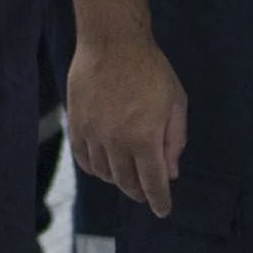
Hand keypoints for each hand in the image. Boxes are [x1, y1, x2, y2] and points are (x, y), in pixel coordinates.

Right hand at [67, 34, 188, 216]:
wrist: (112, 42)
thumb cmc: (150, 70)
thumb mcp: (176, 102)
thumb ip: (175, 140)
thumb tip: (171, 172)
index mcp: (145, 138)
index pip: (152, 183)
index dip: (159, 201)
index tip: (163, 210)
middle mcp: (117, 142)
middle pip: (127, 183)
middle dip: (139, 192)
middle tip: (146, 192)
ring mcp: (94, 135)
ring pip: (105, 174)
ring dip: (118, 180)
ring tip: (127, 176)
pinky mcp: (77, 125)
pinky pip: (84, 159)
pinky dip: (96, 169)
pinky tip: (104, 166)